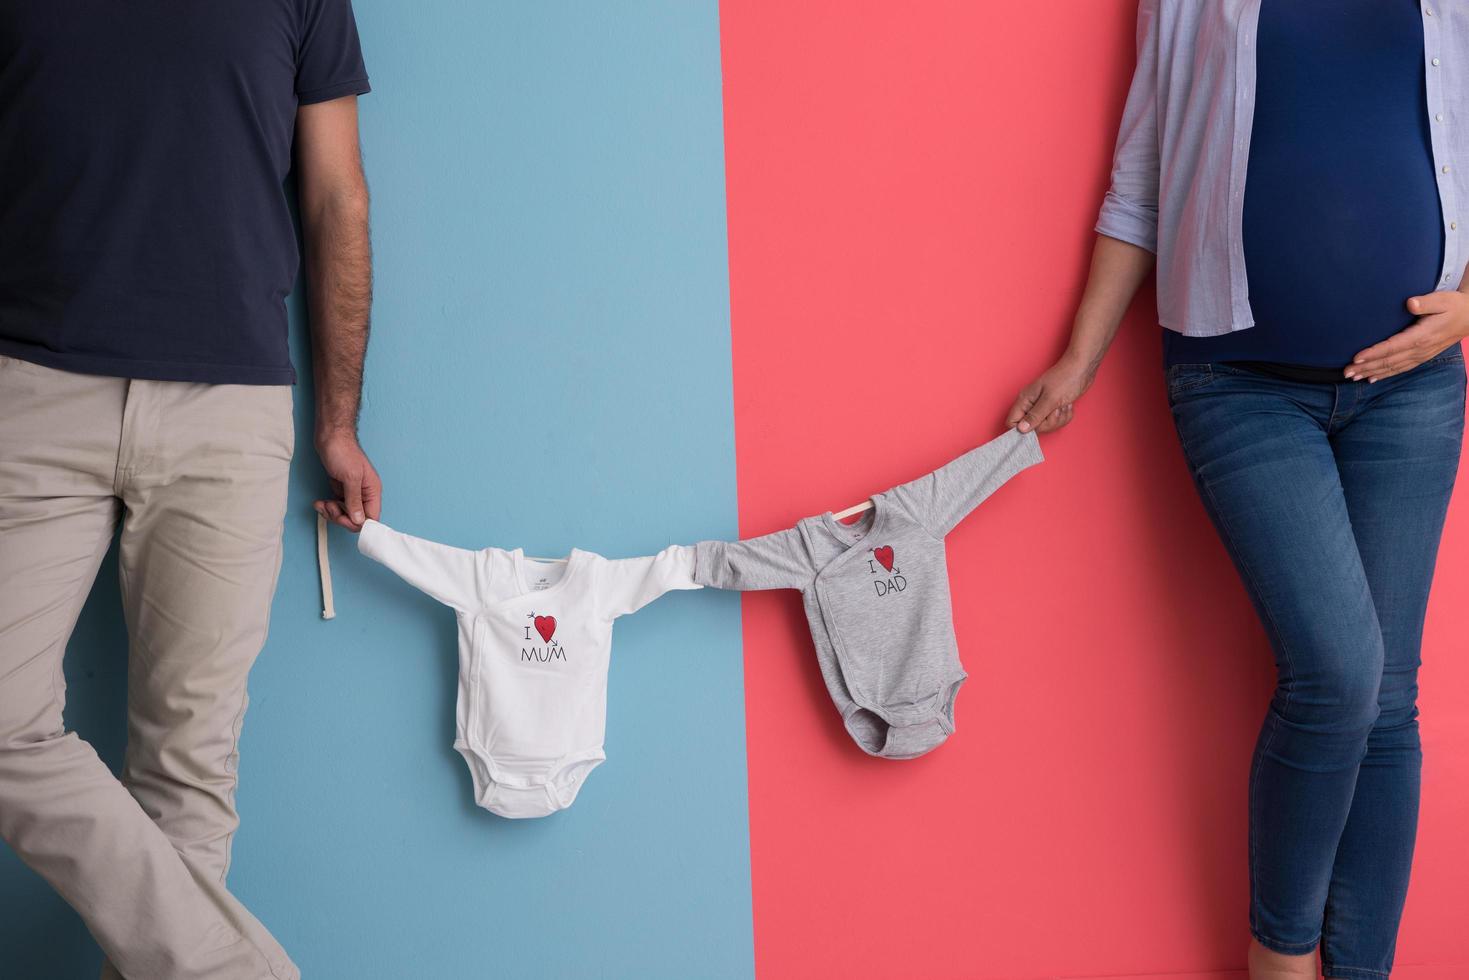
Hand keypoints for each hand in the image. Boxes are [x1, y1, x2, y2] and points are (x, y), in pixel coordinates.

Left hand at [314, 433, 381, 531]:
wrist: (330, 436)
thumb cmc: (343, 451)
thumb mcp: (350, 477)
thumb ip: (355, 500)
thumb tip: (359, 520)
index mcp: (372, 490)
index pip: (371, 518)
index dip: (357, 523)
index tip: (344, 518)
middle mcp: (364, 493)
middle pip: (357, 519)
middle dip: (341, 517)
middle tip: (330, 507)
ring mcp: (352, 492)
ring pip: (345, 514)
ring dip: (331, 513)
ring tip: (323, 504)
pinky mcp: (341, 489)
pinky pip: (336, 506)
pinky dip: (327, 507)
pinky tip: (320, 502)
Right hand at [1006, 352, 1096, 433]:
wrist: (1082, 369)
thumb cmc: (1065, 378)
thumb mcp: (1050, 399)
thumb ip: (1035, 416)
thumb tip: (1021, 429)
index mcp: (1025, 400)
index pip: (1013, 421)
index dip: (1022, 429)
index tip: (1037, 426)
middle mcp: (1031, 404)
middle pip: (1033, 427)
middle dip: (1048, 422)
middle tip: (1055, 410)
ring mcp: (1043, 407)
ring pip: (1046, 426)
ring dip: (1058, 419)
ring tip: (1062, 405)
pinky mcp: (1053, 408)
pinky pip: (1056, 422)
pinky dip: (1064, 416)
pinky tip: (1067, 405)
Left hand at [1346, 291, 1468, 381]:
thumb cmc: (1454, 306)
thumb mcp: (1443, 300)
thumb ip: (1426, 302)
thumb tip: (1410, 303)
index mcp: (1422, 336)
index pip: (1392, 347)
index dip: (1374, 353)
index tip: (1356, 357)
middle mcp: (1419, 350)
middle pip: (1388, 361)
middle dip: (1366, 367)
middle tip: (1346, 372)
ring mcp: (1421, 355)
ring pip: (1392, 367)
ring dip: (1372, 373)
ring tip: (1353, 377)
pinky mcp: (1422, 357)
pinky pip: (1401, 369)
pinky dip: (1385, 374)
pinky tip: (1371, 379)